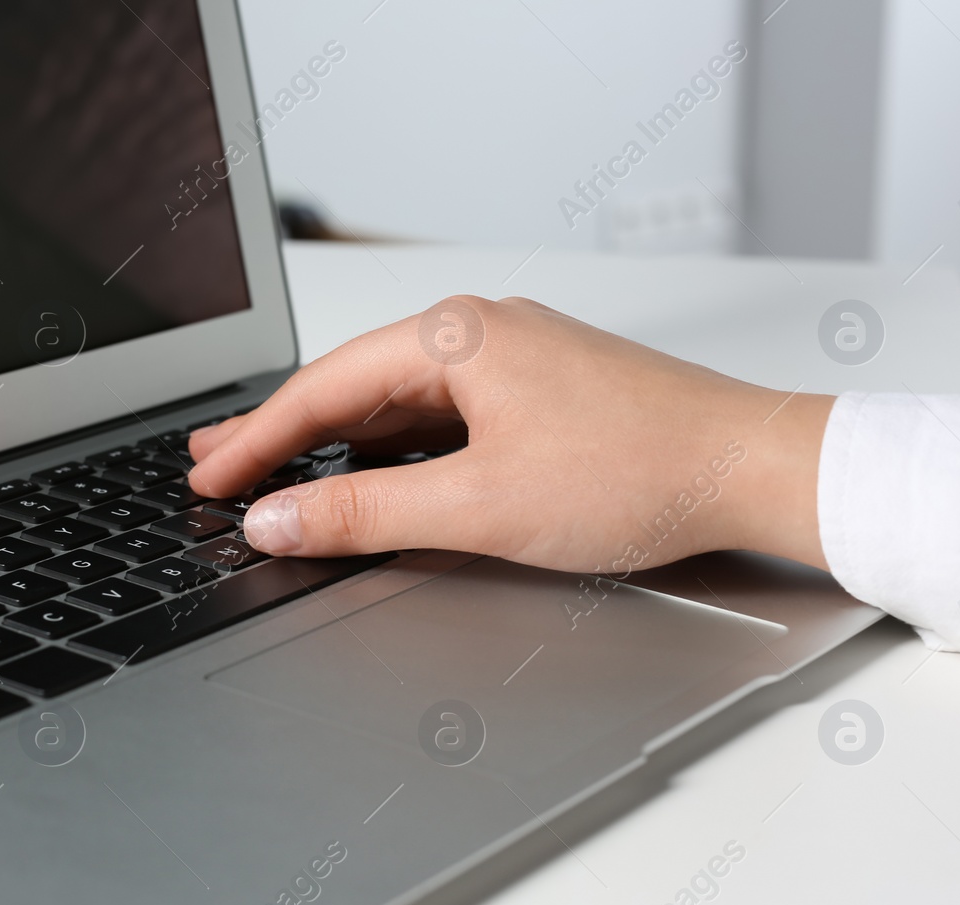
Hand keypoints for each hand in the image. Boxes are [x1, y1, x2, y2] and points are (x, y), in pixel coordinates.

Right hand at [187, 296, 832, 573]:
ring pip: (396, 402)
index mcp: (455, 337)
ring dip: (334, 442)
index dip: (255, 440)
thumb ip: (365, 513)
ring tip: (276, 470)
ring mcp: (512, 359)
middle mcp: (479, 333)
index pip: (321, 389)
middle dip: (280, 431)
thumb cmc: (640, 470)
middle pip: (351, 386)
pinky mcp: (538, 391)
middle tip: (215, 463)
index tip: (210, 478)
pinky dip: (392, 447)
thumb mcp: (481, 505)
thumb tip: (276, 517)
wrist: (749, 468)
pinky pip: (440, 415)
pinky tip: (372, 471)